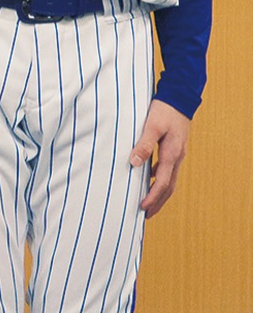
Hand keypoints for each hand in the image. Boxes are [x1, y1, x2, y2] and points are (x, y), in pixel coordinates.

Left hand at [129, 98, 190, 217]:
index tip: (142, 208)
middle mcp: (177, 157)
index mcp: (172, 154)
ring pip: (170, 179)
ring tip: (149, 202)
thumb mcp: (151, 125)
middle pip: (169, 186)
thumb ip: (143, 144)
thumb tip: (134, 163)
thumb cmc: (164, 110)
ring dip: (160, 192)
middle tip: (147, 214)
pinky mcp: (175, 148)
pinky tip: (149, 178)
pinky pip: (168, 169)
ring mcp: (178, 153)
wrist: (179, 98)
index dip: (153, 197)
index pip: (162, 183)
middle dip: (158, 201)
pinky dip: (160, 178)